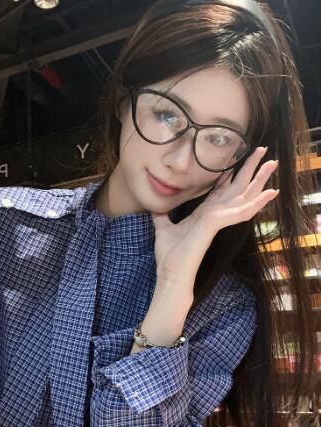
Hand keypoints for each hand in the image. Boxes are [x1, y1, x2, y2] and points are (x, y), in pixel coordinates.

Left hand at [151, 146, 278, 282]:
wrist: (171, 275)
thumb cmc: (170, 257)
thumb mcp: (163, 229)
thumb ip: (162, 217)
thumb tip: (155, 208)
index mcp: (205, 214)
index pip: (220, 190)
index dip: (229, 174)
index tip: (237, 158)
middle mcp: (215, 215)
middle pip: (237, 188)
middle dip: (250, 169)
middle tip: (263, 150)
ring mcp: (218, 220)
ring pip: (244, 195)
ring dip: (260, 179)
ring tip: (274, 162)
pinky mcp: (216, 224)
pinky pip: (242, 211)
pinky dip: (257, 202)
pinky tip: (272, 192)